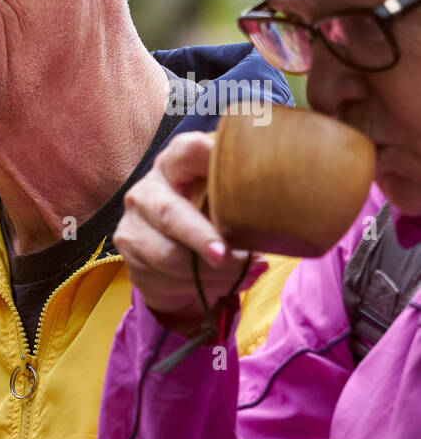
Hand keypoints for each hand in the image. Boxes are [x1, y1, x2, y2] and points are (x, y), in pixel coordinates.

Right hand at [114, 132, 267, 334]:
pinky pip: (167, 279)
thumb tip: (309, 196)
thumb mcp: (225, 200)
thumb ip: (248, 192)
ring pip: (170, 255)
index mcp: (174, 165)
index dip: (208, 155)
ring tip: (243, 274)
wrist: (169, 258)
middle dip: (201, 237)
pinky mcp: (130, 258)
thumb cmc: (208, 219)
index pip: (187, 150)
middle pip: (170, 213)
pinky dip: (201, 288)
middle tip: (225, 256)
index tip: (231, 164)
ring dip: (211, 273)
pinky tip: (220, 285)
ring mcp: (134, 226)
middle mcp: (147, 191)